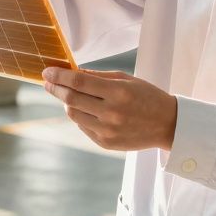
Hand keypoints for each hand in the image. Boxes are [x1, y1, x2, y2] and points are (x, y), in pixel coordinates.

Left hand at [42, 67, 177, 151]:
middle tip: (48, 81)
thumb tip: (72, 71)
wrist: (167, 125)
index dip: (59, 76)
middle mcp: (111, 113)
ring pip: (73, 114)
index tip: (47, 71)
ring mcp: (107, 131)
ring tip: (67, 94)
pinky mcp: (106, 143)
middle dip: (55, 88)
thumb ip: (98, 77)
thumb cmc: (146, 96)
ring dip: (66, 102)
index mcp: (118, 93)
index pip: (79, 82)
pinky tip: (85, 108)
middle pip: (71, 99)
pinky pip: (83, 126)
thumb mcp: (126, 79)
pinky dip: (79, 115)